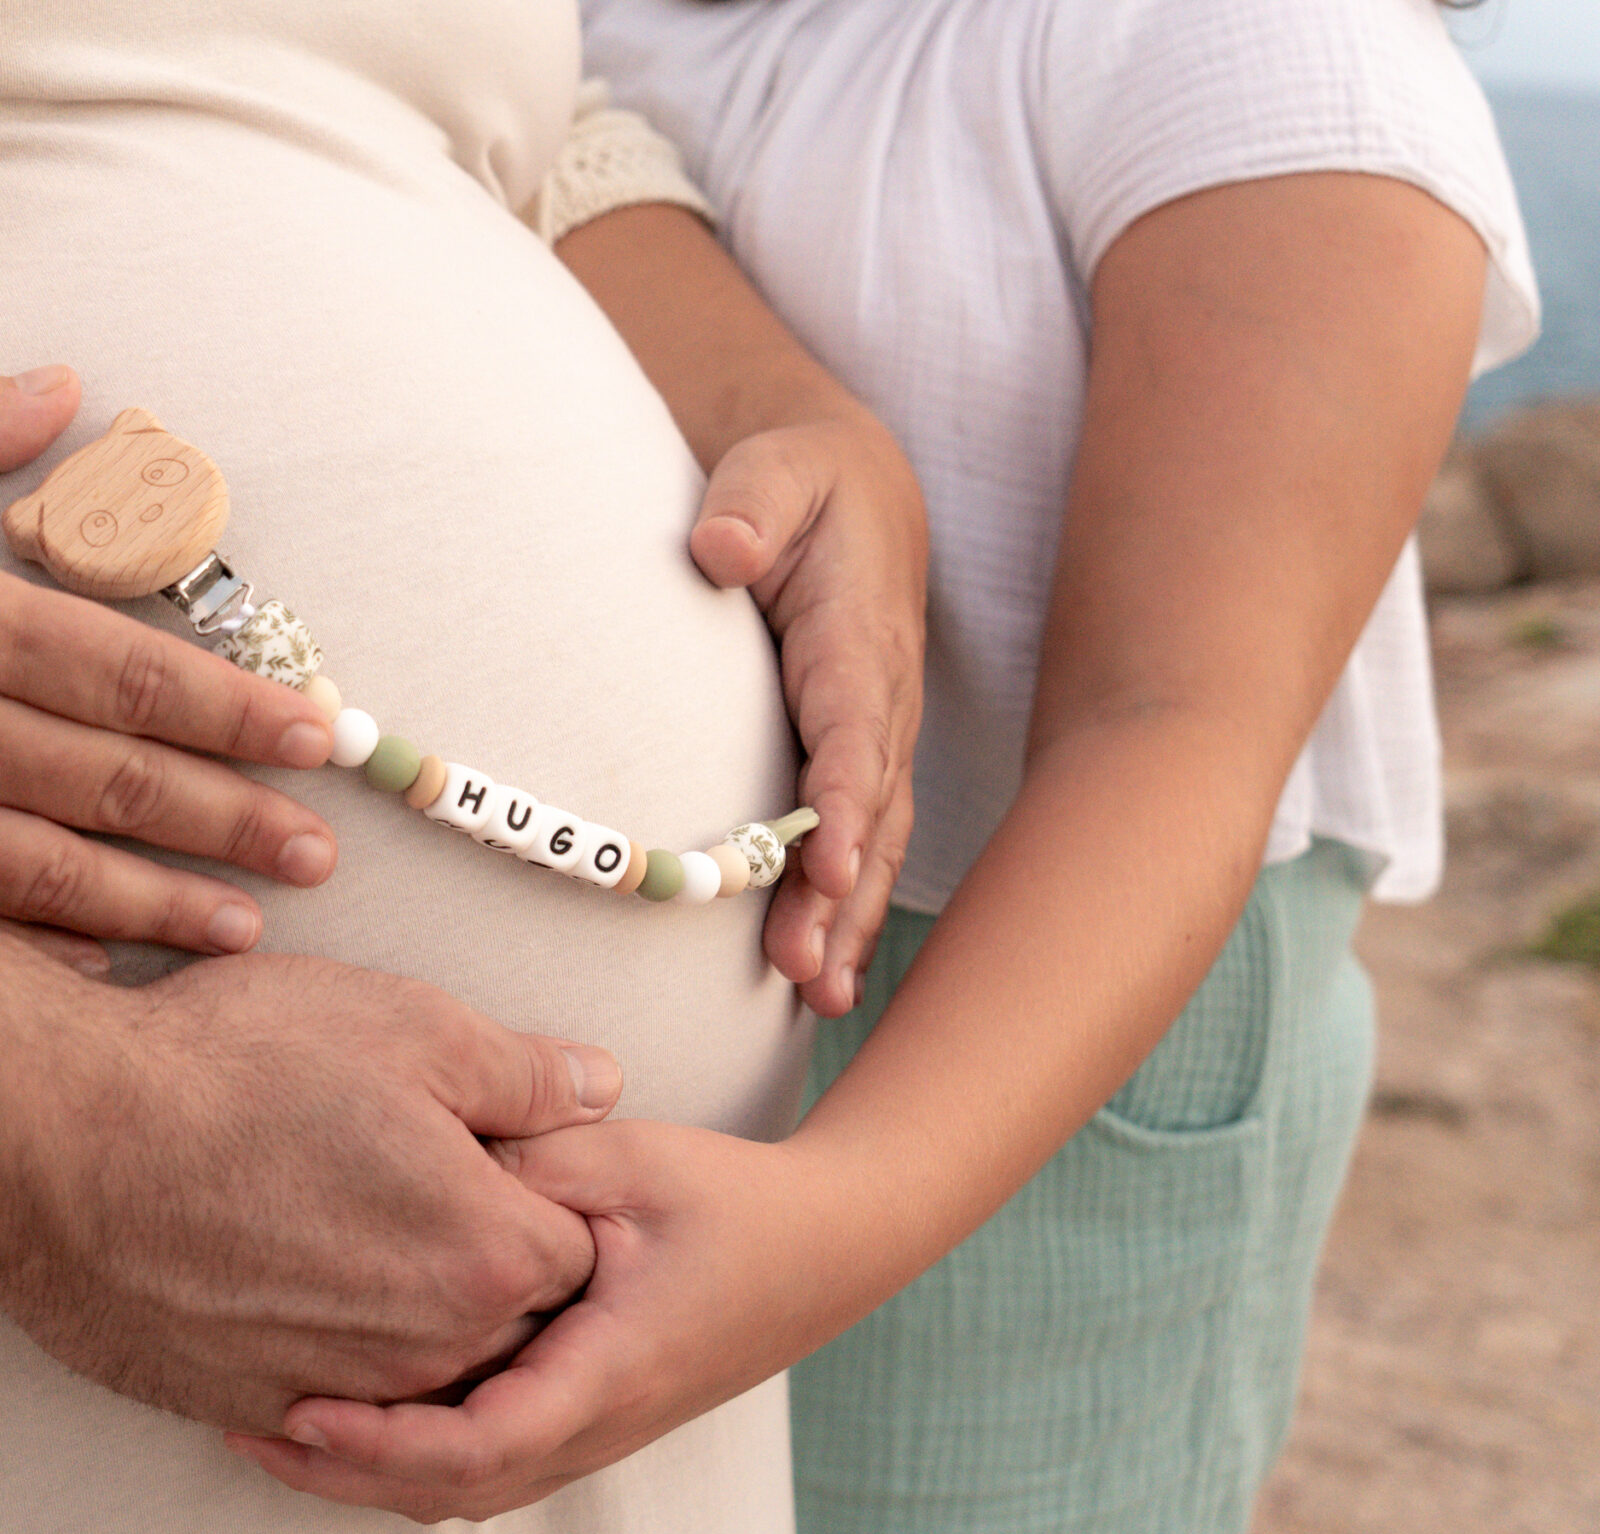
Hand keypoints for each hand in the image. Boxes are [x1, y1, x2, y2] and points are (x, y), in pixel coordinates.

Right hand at [0, 370, 338, 953]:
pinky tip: (102, 983)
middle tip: (322, 851)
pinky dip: (37, 963)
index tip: (318, 737)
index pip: (131, 670)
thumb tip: (65, 390)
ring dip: (163, 910)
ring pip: (55, 881)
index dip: (238, 711)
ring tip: (250, 932)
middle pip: (120, 786)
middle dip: (235, 823)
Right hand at [0, 953, 622, 1434]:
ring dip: (400, 1306)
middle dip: (483, 1255)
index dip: (540, 1188)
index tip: (491, 1149)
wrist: (51, 1140)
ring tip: (337, 1218)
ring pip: (414, 1364)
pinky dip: (319, 1346)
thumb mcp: (406, 1026)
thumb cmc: (224, 1070)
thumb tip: (597, 1087)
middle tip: (410, 1178)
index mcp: (487, 1255)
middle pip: (505, 1320)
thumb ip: (525, 1072)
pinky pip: (323, 1395)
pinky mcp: (245, 1409)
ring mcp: (333, 1392)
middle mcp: (423, 1349)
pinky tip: (277, 1269)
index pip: (576, 1245)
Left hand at [225, 1120, 867, 1519]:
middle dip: (346, 1474)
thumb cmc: (734, 1198)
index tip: (297, 1408)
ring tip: (278, 1430)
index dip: (377, 1441)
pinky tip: (359, 1413)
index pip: (476, 1444)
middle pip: (454, 1489)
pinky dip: (415, 1457)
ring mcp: (600, 1431)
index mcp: (607, 1367)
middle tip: (247, 1431)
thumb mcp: (629, 1160)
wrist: (830, 1245)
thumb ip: (529, 1165)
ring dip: (374, 1473)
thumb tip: (425, 1159)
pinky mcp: (595, 1418)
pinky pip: (492, 1465)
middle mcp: (600, 1422)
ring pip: (470, 1489)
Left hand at [690, 409, 923, 1014]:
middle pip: (869, 814)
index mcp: (858, 638)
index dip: (845, 802)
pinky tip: (827, 987)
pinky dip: (848, 914)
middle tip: (807, 970)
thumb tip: (719, 547)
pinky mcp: (860, 765)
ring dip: (847, 922)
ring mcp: (876, 741)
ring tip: (820, 998)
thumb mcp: (775, 469)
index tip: (823, 864)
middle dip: (842, 895)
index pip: (855, 731)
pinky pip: (861, 847)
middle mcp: (880, 702)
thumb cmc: (800, 483)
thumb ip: (752, 502)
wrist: (850, 493)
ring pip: (872, 845)